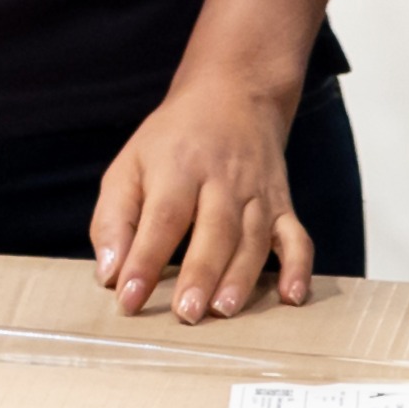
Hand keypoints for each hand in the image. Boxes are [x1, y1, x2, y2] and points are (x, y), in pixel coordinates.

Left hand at [92, 69, 326, 319]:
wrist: (233, 94)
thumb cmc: (172, 141)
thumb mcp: (130, 164)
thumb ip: (114, 219)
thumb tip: (110, 273)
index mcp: (178, 166)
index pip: (162, 218)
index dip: (145, 260)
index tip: (129, 299)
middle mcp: (222, 179)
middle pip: (214, 230)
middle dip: (200, 273)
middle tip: (185, 313)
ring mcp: (257, 193)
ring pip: (253, 238)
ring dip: (240, 277)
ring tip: (223, 311)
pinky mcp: (282, 205)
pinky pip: (297, 238)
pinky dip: (299, 268)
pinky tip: (292, 297)